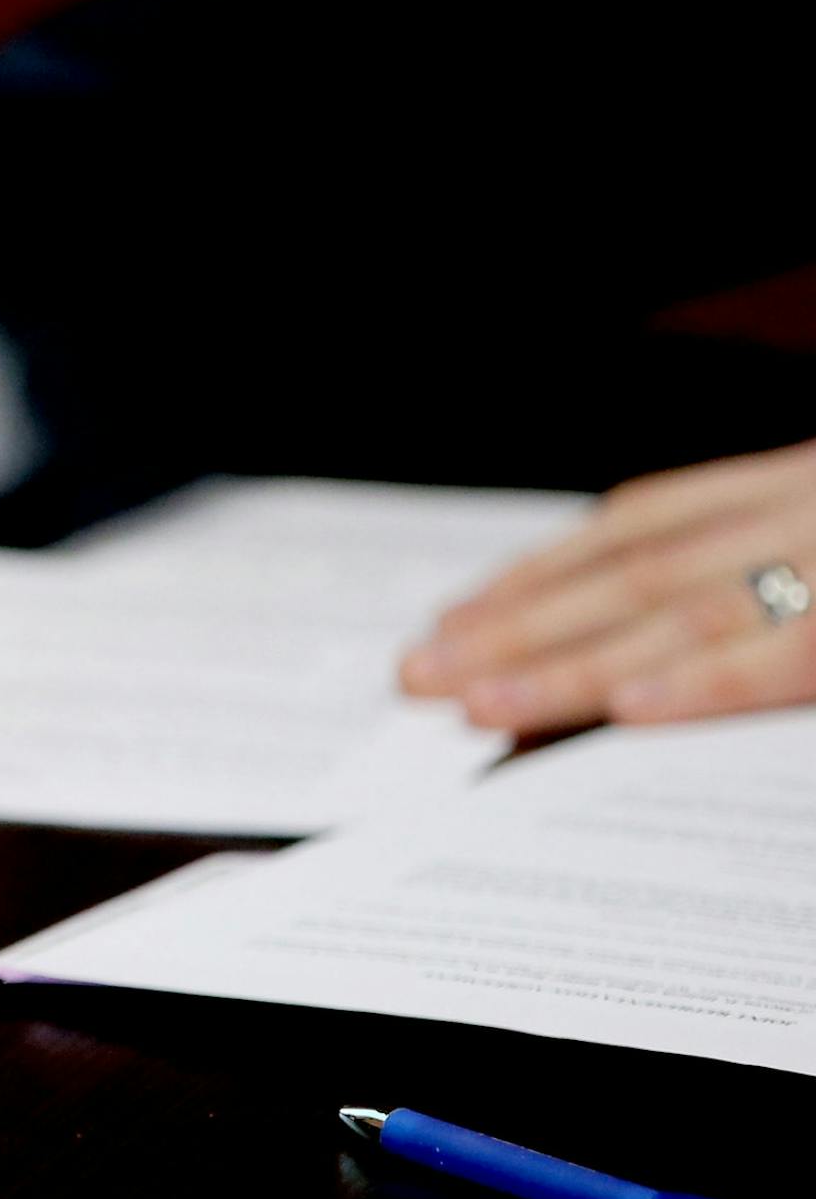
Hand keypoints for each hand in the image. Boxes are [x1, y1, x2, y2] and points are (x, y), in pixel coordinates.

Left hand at [400, 439, 815, 731]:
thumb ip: (738, 570)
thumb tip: (623, 652)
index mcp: (787, 489)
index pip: (633, 529)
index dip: (537, 574)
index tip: (453, 620)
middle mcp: (800, 514)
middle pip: (631, 577)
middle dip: (516, 628)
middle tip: (421, 674)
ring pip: (680, 614)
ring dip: (572, 665)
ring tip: (478, 705)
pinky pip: (783, 657)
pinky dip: (699, 683)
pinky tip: (623, 710)